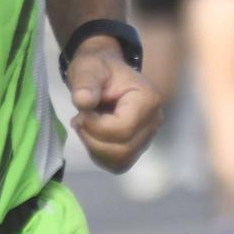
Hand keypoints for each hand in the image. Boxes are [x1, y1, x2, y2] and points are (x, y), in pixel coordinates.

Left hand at [67, 40, 160, 173]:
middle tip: (80, 120)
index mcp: (147, 100)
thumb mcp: (88, 68)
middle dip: (93, 139)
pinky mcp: (138, 147)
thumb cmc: (97, 69)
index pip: (123, 129)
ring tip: (86, 126)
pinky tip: (93, 136)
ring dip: (95, 148)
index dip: (96, 127)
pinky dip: (101, 155)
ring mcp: (148, 136)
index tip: (80, 113)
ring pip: (121, 160)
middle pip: (122, 149)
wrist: (104, 72)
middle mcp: (153, 121)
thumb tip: (83, 101)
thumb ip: (86, 83)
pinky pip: (119, 164)